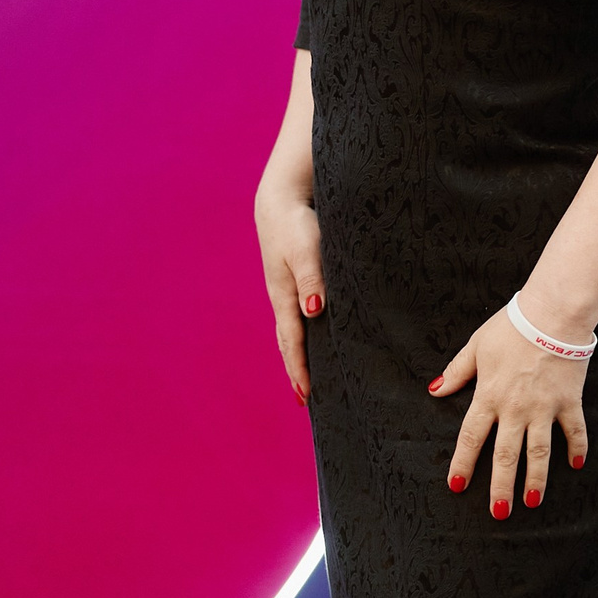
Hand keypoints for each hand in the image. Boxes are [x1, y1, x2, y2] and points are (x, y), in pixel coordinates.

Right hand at [255, 181, 324, 402]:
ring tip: (309, 376)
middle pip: (290, 342)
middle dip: (297, 370)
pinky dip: (305, 334)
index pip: (293, 341)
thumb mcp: (306, 249)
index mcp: (284, 296)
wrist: (281, 199)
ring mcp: (288, 289)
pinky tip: (316, 336)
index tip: (307, 396)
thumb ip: (312, 279)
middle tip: (307, 399)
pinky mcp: (295, 280)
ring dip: (300, 354)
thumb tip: (314, 313)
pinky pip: (299, 315)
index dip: (299, 369)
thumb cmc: (296, 223)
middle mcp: (284, 298)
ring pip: (294, 330)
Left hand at [430, 310, 588, 517]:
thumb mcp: (476, 346)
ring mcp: (544, 408)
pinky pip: (574, 430)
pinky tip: (576, 464)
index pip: (471, 437)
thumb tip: (434, 390)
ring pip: (539, 452)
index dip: (462, 463)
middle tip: (499, 512)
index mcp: (489, 396)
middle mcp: (515, 408)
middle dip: (500, 487)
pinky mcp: (569, 401)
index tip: (456, 486)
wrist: (552, 313)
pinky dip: (577, 448)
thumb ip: (457, 372)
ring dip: (536, 479)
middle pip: (505, 455)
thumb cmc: (512, 326)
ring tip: (532, 502)